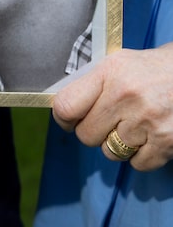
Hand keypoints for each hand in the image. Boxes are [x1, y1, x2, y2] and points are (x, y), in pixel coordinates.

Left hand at [52, 45, 172, 170]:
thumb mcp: (119, 63)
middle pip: (86, 136)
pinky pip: (137, 164)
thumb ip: (93, 84)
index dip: (64, 119)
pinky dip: (142, 155)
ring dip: (119, 144)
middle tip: (109, 121)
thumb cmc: (152, 68)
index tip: (70, 120)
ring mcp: (147, 120)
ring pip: (111, 152)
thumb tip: (65, 111)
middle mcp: (125, 95)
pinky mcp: (166, 141)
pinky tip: (150, 134)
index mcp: (110, 72)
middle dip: (94, 132)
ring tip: (134, 124)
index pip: (66, 106)